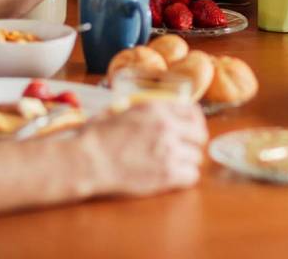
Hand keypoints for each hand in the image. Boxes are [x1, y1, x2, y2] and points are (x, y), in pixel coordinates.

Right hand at [79, 101, 207, 196]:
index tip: (190, 128)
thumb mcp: (120, 110)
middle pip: (200, 135)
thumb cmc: (95, 137)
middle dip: (193, 142)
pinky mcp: (167, 174)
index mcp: (156, 108)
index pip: (193, 111)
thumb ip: (141, 111)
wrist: (88, 161)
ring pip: (196, 157)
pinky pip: (191, 176)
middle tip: (184, 149)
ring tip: (173, 165)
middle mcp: (167, 127)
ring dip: (187, 161)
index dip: (193, 121)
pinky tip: (173, 177)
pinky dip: (184, 177)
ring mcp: (169, 151)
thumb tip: (150, 113)